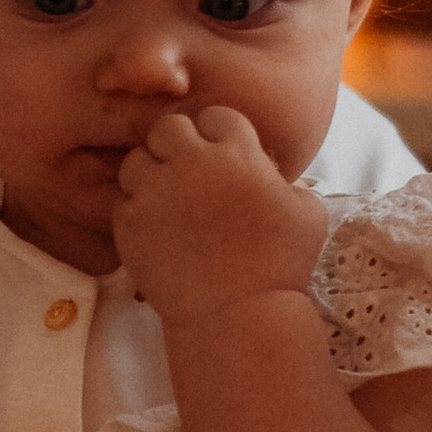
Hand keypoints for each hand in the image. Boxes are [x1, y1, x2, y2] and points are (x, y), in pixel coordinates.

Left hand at [115, 106, 328, 326]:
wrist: (238, 315)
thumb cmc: (281, 266)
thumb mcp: (308, 214)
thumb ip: (288, 181)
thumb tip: (271, 172)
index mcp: (237, 153)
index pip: (215, 116)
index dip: (218, 136)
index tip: (222, 160)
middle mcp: (192, 163)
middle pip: (168, 127)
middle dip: (176, 145)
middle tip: (186, 174)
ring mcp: (156, 192)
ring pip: (136, 160)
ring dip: (150, 176)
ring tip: (166, 202)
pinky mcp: (130, 223)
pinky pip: (123, 202)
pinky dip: (137, 213)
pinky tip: (157, 233)